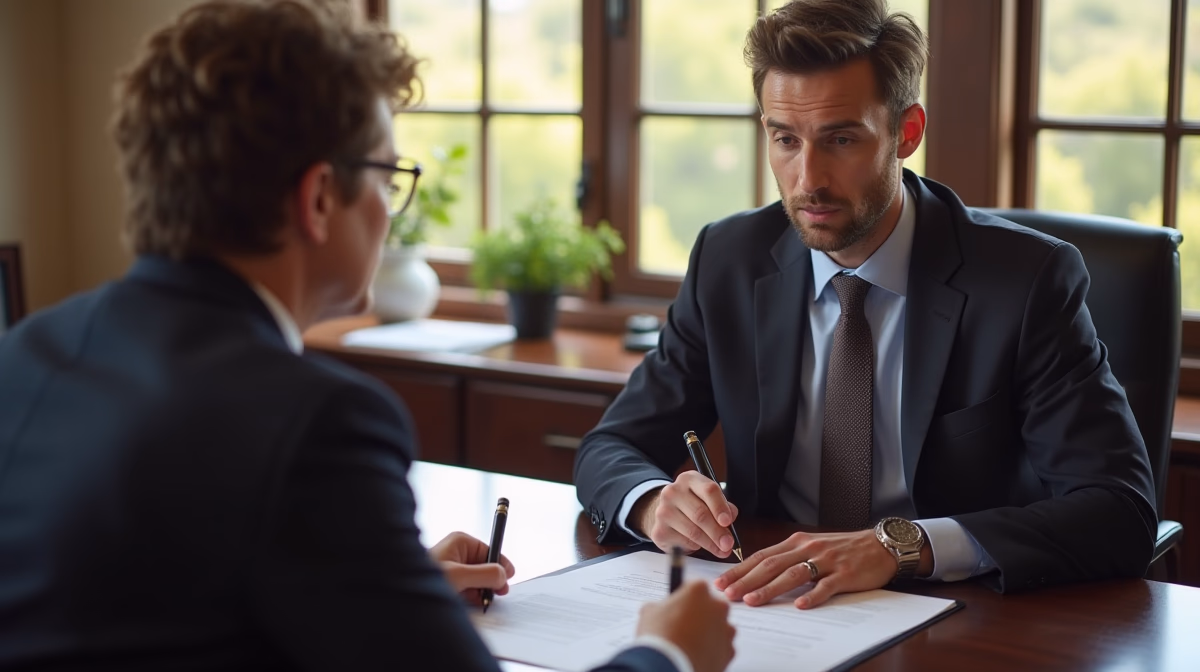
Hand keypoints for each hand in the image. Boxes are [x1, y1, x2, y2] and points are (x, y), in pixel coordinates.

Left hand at [429, 531, 514, 605]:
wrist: (402, 596)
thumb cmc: (425, 579)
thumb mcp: (460, 576)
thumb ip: (486, 574)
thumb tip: (504, 575)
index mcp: (461, 542)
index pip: (490, 550)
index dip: (500, 564)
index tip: (510, 577)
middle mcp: (457, 552)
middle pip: (485, 565)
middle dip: (491, 580)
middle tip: (496, 594)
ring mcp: (452, 567)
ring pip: (477, 578)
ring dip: (481, 590)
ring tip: (479, 599)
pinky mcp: (448, 582)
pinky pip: (468, 587)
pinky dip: (472, 596)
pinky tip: (470, 602)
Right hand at [630, 471, 739, 558]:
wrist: (666, 513)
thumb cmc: (693, 505)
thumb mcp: (709, 499)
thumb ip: (724, 508)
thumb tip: (729, 522)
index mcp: (689, 479)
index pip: (708, 490)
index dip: (720, 507)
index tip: (727, 522)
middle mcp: (673, 492)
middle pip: (700, 514)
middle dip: (717, 532)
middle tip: (728, 544)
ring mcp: (663, 511)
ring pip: (693, 531)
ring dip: (710, 544)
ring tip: (720, 549)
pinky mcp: (659, 530)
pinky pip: (684, 542)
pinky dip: (695, 547)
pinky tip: (699, 544)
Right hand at [636, 580, 734, 671]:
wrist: (669, 666)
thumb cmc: (660, 637)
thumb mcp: (649, 612)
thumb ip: (660, 606)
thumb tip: (659, 610)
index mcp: (698, 590)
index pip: (695, 587)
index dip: (685, 597)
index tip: (679, 605)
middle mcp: (717, 606)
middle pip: (711, 605)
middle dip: (700, 614)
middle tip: (684, 625)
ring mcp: (726, 629)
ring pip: (719, 626)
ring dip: (708, 632)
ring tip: (690, 642)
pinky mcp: (730, 650)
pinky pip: (722, 646)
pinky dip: (713, 650)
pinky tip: (697, 654)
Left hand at [714, 530, 924, 608]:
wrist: (879, 545)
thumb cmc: (842, 549)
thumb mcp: (811, 547)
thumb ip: (788, 558)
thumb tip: (758, 574)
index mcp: (796, 542)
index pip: (761, 556)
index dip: (740, 569)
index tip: (721, 581)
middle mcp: (807, 548)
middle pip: (771, 565)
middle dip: (746, 580)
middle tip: (728, 594)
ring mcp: (826, 561)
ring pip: (792, 575)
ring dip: (770, 589)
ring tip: (752, 601)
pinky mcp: (845, 574)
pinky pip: (826, 586)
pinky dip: (812, 595)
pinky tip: (800, 605)